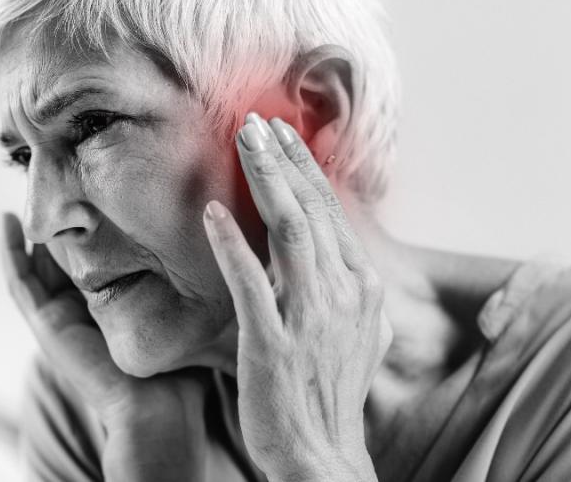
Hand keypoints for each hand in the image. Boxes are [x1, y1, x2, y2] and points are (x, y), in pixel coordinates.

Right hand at [1, 214, 209, 481]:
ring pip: (32, 266)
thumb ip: (178, 286)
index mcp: (104, 312)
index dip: (82, 232)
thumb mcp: (175, 316)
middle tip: (52, 186)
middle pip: (55, 261)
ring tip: (24, 195)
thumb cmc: (174, 370)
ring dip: (26, 232)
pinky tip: (6, 222)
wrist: (156, 407)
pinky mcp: (45, 323)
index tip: (89, 198)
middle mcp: (76, 313)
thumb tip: (199, 248)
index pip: (86, 263)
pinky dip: (9, 253)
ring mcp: (57, 319)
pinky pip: (19, 282)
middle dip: (53, 225)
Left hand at [203, 113, 392, 481]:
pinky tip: (209, 213)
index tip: (282, 136)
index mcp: (360, 287)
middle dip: (285, 160)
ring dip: (266, 181)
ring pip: (290, 232)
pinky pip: (250, 283)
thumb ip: (350, 289)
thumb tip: (342, 255)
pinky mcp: (272, 342)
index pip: (331, 213)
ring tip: (244, 141)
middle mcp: (342, 293)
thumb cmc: (330, 391)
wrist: (321, 453)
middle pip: (312, 210)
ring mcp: (309, 317)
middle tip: (258, 121)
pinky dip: (232, 245)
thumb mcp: (360, 333)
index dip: (304, 170)